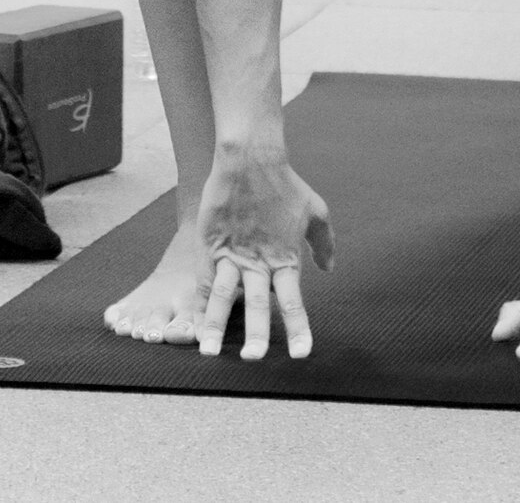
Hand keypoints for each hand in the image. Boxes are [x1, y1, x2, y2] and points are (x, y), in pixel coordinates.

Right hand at [194, 150, 334, 358]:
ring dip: (214, 326)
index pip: (293, 303)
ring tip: (207, 352)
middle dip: (256, 335)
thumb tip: (329, 269)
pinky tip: (191, 323)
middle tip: (253, 360)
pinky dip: (198, 303)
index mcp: (285, 259)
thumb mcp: (315, 211)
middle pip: (257, 306)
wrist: (250, 160)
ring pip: (222, 298)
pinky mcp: (210, 246)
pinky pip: (203, 280)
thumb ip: (324, 243)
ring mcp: (232, 256)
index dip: (297, 329)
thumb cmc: (286, 184)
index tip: (300, 355)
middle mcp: (259, 263)